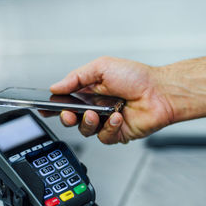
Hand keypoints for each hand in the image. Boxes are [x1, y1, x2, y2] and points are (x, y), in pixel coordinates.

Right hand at [50, 56, 173, 143]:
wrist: (160, 92)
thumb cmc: (137, 77)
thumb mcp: (102, 67)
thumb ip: (77, 77)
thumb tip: (55, 86)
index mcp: (90, 91)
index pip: (66, 101)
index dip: (54, 106)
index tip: (44, 108)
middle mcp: (96, 107)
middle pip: (72, 119)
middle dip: (66, 118)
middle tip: (69, 114)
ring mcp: (106, 122)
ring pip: (86, 131)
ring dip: (88, 123)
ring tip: (96, 113)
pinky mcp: (117, 133)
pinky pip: (104, 137)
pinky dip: (109, 128)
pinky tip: (117, 117)